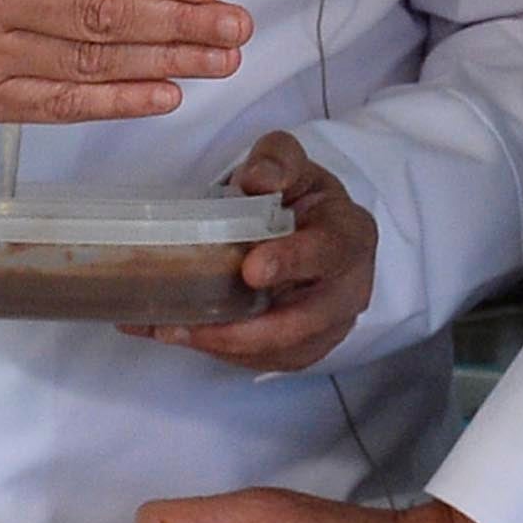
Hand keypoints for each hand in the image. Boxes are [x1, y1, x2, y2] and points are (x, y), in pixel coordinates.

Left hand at [159, 133, 375, 370]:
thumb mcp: (289, 163)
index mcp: (350, 235)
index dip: (292, 262)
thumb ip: (276, 160)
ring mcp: (330, 326)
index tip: (252, 270)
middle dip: (250, 330)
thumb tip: (257, 179)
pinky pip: (265, 362)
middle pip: (307, 321)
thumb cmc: (297, 197)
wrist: (306, 227)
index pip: (329, 252)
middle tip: (194, 324)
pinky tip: (181, 333)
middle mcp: (350, 288)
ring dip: (225, 345)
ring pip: (282, 350)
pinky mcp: (304, 348)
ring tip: (171, 329)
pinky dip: (220, 352)